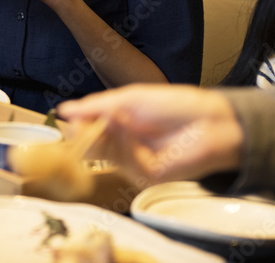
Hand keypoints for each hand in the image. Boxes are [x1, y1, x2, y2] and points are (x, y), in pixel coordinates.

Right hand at [57, 84, 243, 183]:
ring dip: (108, 134)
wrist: (210, 121)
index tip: (69, 118)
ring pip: (103, 155)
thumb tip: (64, 110)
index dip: (76, 126)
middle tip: (86, 122)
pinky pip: (123, 162)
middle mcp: (123, 145)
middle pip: (89, 147)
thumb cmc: (176, 105)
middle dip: (86, 133)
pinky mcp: (146, 175)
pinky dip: (125, 145)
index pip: (86, 131)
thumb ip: (96, 106)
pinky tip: (133, 132)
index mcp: (118, 125)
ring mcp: (134, 161)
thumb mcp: (130, 98)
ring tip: (119, 118)